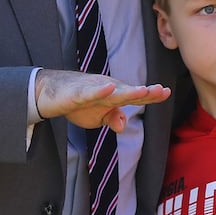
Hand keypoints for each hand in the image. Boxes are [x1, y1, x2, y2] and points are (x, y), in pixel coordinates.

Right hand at [35, 69, 169, 130]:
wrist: (48, 92)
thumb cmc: (77, 102)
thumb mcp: (97, 116)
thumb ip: (113, 119)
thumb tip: (123, 125)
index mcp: (114, 96)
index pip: (135, 96)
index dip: (151, 95)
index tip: (166, 92)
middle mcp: (106, 89)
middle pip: (128, 92)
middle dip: (144, 92)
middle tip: (161, 91)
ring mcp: (92, 90)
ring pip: (112, 92)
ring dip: (127, 91)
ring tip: (143, 90)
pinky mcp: (76, 94)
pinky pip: (89, 93)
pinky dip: (98, 91)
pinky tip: (109, 89)